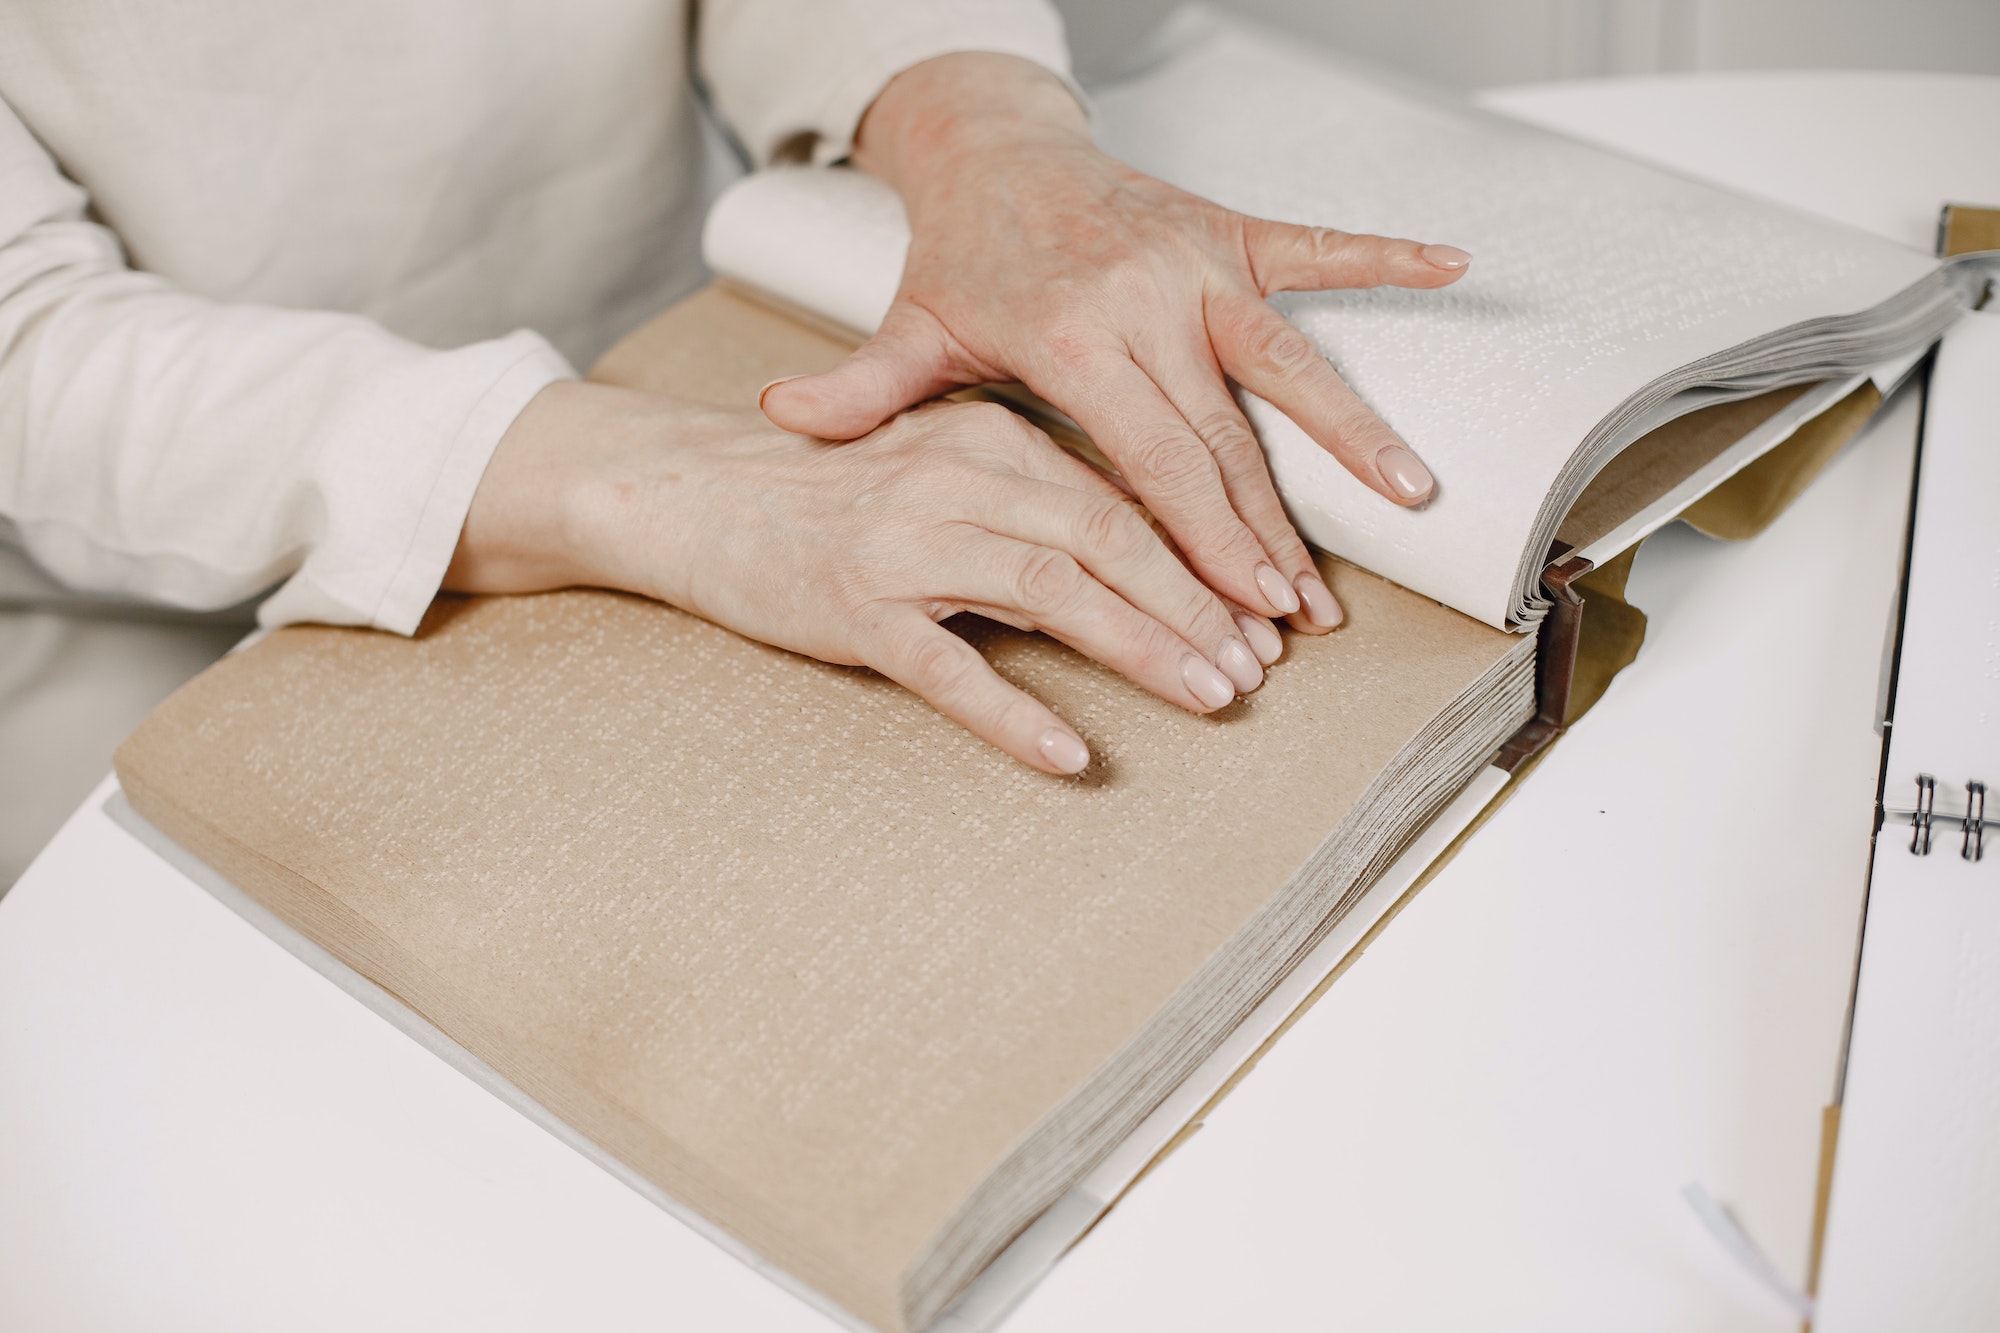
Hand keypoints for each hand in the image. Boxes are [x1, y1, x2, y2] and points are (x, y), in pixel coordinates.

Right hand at [446, 384, 1285, 772]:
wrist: (696, 490)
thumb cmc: (831, 489)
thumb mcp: (943, 469)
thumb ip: (1034, 504)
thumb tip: (1144, 563)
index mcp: (988, 436)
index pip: (1122, 496)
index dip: (1201, 559)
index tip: (1258, 614)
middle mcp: (954, 475)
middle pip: (1107, 538)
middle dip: (1195, 606)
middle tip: (1255, 668)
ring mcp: (902, 541)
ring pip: (1052, 592)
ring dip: (1141, 648)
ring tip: (1207, 697)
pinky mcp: (854, 606)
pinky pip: (950, 668)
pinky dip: (1016, 714)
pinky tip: (1071, 755)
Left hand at [760, 53, 1470, 634]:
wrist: (997, 151)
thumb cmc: (960, 259)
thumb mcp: (909, 330)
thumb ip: (861, 391)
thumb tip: (780, 423)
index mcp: (1074, 337)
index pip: (1156, 464)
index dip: (1209, 542)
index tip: (1252, 608)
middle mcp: (1147, 297)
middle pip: (1226, 437)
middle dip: (1273, 534)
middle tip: (1316, 612)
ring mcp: (1198, 258)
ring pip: (1288, 363)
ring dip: (1353, 435)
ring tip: (1414, 497)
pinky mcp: (1230, 227)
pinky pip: (1320, 244)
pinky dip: (1386, 253)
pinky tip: (1456, 265)